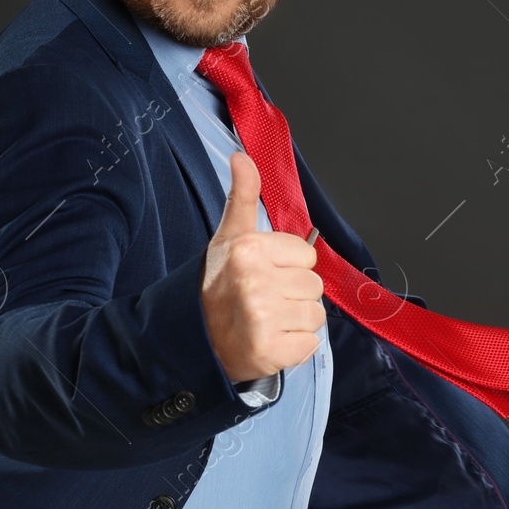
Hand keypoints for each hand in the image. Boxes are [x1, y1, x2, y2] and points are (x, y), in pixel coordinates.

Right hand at [200, 150, 324, 383]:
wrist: (193, 338)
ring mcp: (262, 318)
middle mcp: (255, 281)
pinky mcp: (269, 351)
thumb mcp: (228, 236)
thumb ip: (243, 196)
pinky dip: (293, 348)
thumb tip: (242, 156)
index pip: (307, 255)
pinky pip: (309, 344)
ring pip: (315, 316)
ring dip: (295, 322)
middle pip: (314, 286)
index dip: (289, 266)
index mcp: (249, 249)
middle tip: (263, 301)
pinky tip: (269, 341)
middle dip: (293, 295)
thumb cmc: (216, 286)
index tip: (264, 274)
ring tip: (266, 321)